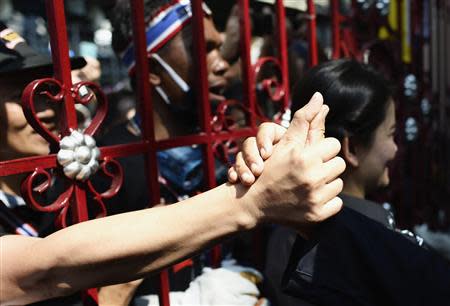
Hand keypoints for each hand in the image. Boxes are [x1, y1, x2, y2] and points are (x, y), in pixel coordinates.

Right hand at [237, 93, 344, 233]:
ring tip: (308, 183)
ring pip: (339, 184)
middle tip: (308, 169)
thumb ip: (303, 119)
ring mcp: (315, 199)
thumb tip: (319, 97)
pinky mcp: (317, 215)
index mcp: (304, 158)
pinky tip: (310, 198)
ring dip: (326, 183)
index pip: (334, 145)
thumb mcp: (283, 142)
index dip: (321, 149)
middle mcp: (311, 178)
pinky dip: (326, 201)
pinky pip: (337, 203)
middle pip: (339, 165)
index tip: (309, 154)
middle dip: (325, 165)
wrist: (252, 203)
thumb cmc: (268, 168)